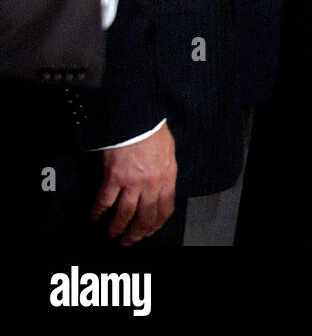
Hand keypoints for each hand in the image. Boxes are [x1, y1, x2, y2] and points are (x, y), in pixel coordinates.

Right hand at [92, 124, 177, 243]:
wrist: (139, 118)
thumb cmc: (154, 132)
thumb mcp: (169, 153)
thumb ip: (165, 172)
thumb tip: (161, 187)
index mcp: (167, 176)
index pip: (165, 209)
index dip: (156, 224)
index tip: (149, 231)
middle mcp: (151, 183)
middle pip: (145, 217)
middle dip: (136, 233)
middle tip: (128, 241)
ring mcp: (132, 182)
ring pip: (125, 214)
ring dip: (117, 227)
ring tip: (112, 234)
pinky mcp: (114, 178)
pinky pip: (105, 202)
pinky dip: (98, 212)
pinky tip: (95, 217)